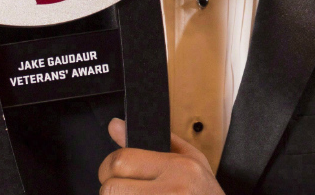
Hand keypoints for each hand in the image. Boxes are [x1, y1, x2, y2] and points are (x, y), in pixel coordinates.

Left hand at [98, 118, 223, 194]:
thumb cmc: (206, 194)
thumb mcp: (191, 159)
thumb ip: (154, 141)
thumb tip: (116, 126)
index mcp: (179, 167)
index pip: (122, 160)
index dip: (109, 167)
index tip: (112, 172)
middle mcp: (173, 191)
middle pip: (111, 188)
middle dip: (111, 190)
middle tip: (122, 190)